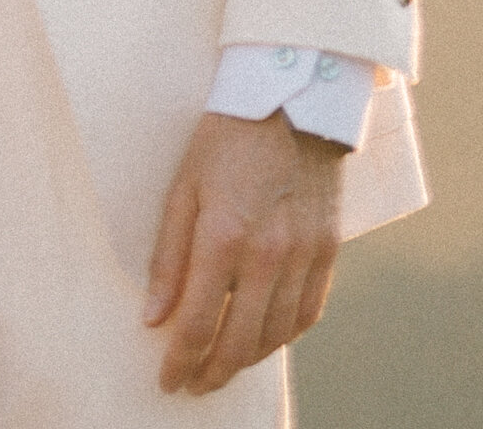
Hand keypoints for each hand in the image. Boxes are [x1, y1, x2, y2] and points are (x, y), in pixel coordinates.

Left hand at [145, 110, 344, 394]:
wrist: (291, 99)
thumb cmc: (226, 139)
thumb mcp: (183, 187)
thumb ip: (168, 258)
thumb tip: (153, 319)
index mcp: (224, 235)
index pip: (198, 324)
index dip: (180, 363)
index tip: (168, 382)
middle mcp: (268, 253)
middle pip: (240, 341)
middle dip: (213, 373)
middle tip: (194, 384)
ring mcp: (304, 254)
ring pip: (276, 335)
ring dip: (248, 359)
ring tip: (224, 364)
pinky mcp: (329, 249)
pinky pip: (308, 313)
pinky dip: (284, 335)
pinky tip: (265, 338)